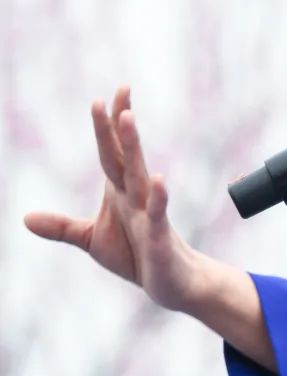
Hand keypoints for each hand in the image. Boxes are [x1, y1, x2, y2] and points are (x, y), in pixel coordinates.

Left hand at [24, 86, 203, 311]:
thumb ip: (62, 227)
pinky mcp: (159, 235)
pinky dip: (159, 196)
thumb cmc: (137, 255)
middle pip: (123, 155)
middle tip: (120, 93)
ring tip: (129, 118)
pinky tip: (158, 179)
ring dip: (133, 146)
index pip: (111, 152)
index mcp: (119, 192)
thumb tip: (25, 217)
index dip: (108, 125)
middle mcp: (136, 195)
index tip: (109, 95)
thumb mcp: (92, 240)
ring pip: (138, 174)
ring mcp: (149, 213)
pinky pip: (158, 213)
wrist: (172, 282)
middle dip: (119, 125)